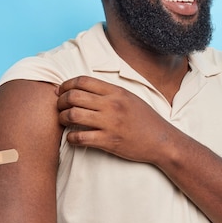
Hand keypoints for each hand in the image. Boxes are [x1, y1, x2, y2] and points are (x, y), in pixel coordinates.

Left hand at [56, 76, 175, 163]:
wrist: (162, 140)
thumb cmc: (146, 119)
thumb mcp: (130, 98)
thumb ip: (110, 92)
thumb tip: (85, 89)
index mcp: (117, 92)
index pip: (83, 81)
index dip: (66, 84)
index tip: (61, 91)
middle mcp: (112, 105)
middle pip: (74, 96)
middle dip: (60, 101)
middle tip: (59, 107)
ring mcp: (110, 123)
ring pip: (73, 115)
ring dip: (63, 118)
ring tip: (64, 121)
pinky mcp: (109, 141)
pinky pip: (80, 137)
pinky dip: (71, 138)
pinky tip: (72, 138)